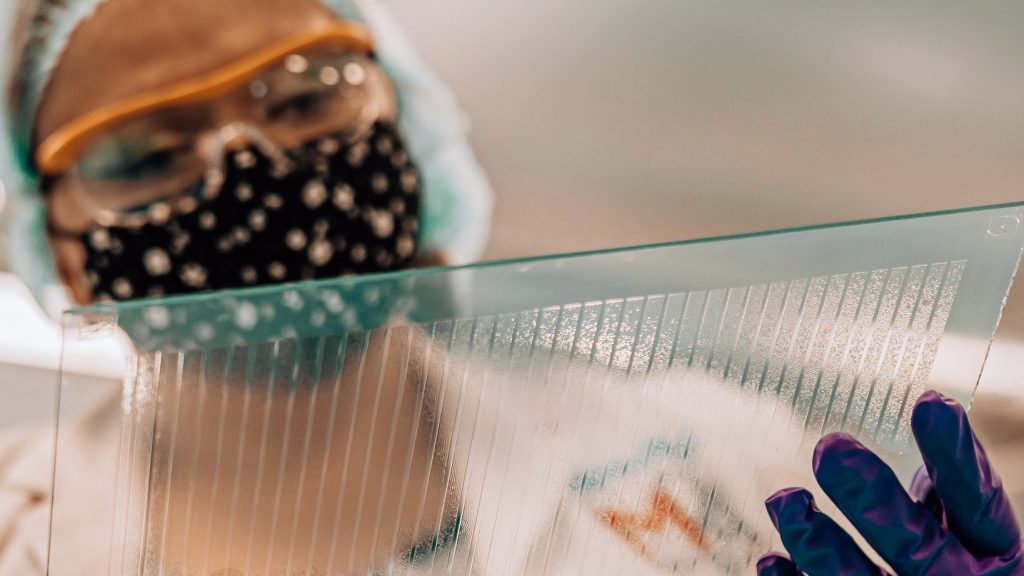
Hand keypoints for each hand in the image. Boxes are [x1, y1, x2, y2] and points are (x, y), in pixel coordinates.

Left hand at [757, 391, 1022, 574]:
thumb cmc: (951, 570)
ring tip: (786, 500)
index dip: (957, 456)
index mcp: (993, 555)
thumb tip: (930, 420)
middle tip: (831, 446)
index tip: (932, 403)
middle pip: (914, 546)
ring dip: (814, 541)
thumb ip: (942, 492)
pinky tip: (772, 559)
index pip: (979, 504)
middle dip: (869, 495)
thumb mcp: (964, 532)